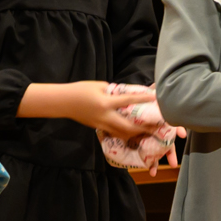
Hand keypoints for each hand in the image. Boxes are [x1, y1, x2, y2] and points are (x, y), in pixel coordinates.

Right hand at [24, 80, 155, 138]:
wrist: (64, 102)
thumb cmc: (81, 89)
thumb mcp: (99, 85)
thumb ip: (114, 91)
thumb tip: (128, 94)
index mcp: (105, 102)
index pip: (128, 100)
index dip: (142, 98)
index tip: (155, 98)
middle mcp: (105, 116)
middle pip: (127, 127)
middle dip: (143, 129)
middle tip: (156, 127)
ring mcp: (101, 124)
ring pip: (122, 134)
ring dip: (136, 134)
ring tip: (148, 133)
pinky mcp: (98, 128)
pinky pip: (115, 134)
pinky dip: (125, 134)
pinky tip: (133, 135)